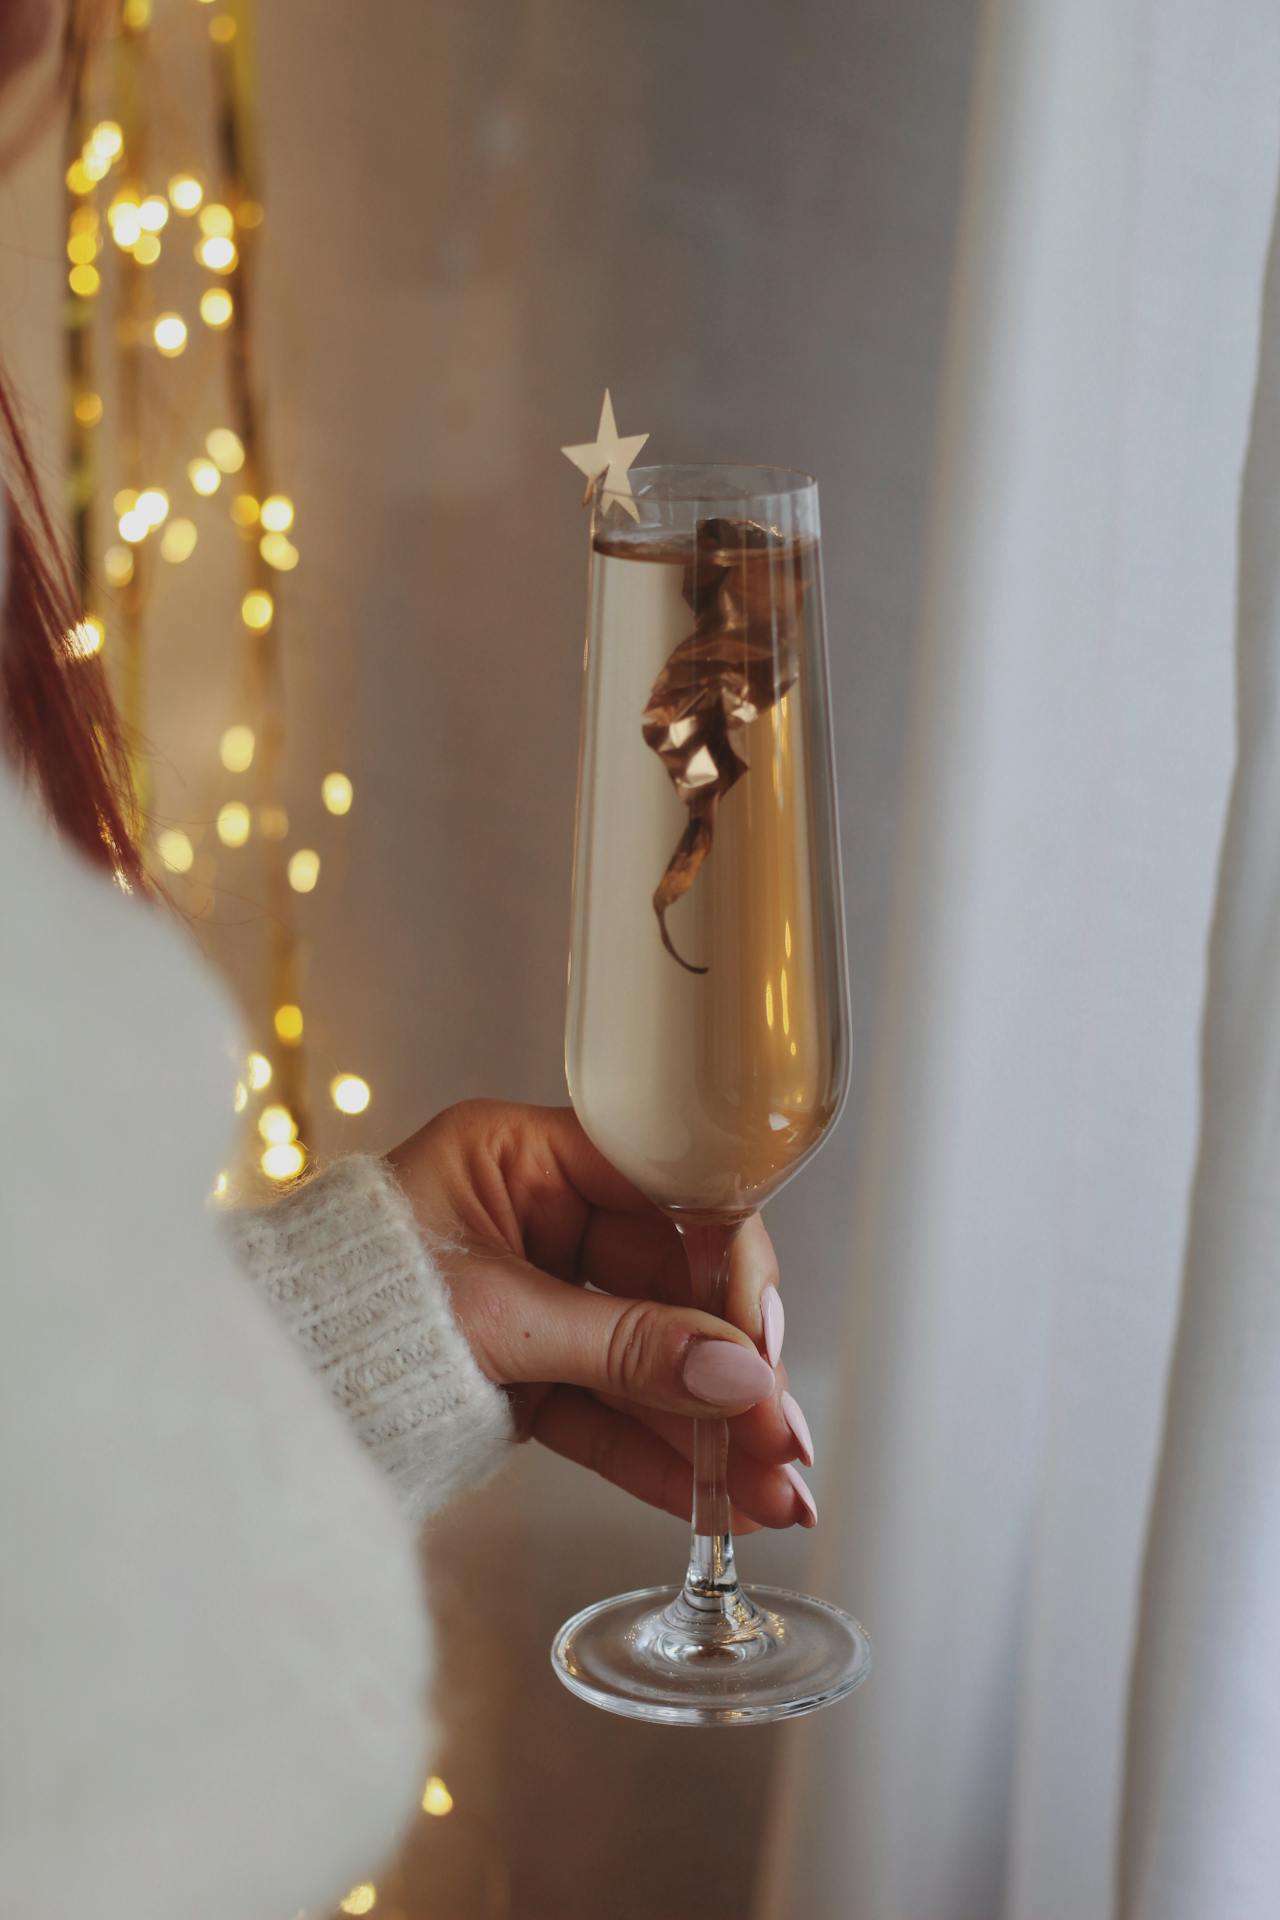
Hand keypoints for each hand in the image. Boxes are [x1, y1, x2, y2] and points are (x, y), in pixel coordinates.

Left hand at [387, 1100, 815, 1530]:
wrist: (263, 1389)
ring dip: (713, 1429)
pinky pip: (610, 1407)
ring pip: (651, 1358)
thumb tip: (745, 1379)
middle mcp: (541, 1215)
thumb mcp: (497, 1319)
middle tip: (786, 1441)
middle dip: (735, 1371)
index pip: (667, 1192)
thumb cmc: (349, 1312)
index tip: (761, 1345)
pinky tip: (716, 1498)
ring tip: (777, 1496)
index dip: (726, 1268)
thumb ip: (625, 1346)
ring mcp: (541, 1296)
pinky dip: (659, 1453)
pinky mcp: (530, 1370)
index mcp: (525, 1155)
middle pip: (674, 1286)